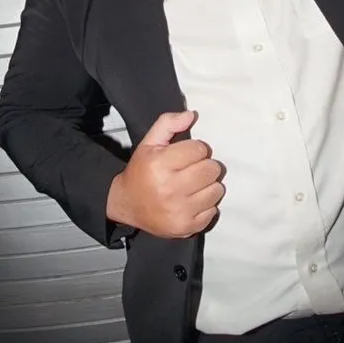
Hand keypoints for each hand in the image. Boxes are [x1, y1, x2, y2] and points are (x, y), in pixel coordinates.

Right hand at [107, 110, 224, 238]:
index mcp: (160, 164)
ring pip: (216, 190)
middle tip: (193, 169)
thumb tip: (192, 115)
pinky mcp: (186, 227)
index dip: (195, 150)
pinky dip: (206, 205)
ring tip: (194, 185)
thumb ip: (168, 123)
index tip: (186, 155)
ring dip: (208, 185)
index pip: (199, 150)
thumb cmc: (141, 171)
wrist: (127, 205)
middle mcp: (170, 189)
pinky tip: (193, 201)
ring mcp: (179, 211)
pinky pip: (213, 211)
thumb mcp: (149, 142)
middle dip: (205, 166)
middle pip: (211, 169)